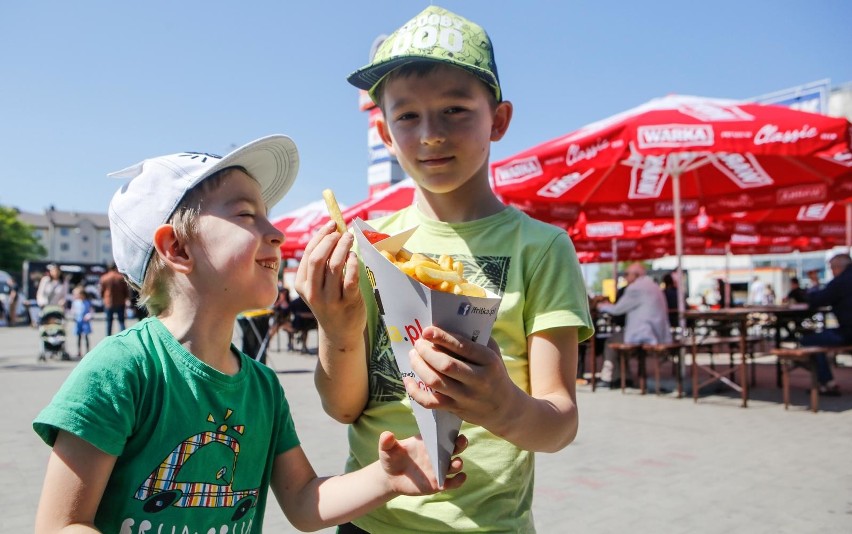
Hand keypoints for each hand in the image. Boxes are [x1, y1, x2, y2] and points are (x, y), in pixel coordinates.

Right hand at [294, 221, 365, 344]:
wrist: (339, 333)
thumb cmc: (330, 302)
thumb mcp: (317, 286)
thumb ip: (320, 264)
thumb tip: (332, 232)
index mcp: (302, 285)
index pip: (308, 254)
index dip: (320, 236)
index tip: (332, 225)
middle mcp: (313, 292)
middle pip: (317, 258)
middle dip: (330, 240)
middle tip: (342, 232)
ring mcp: (330, 299)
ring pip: (334, 266)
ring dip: (343, 248)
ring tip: (350, 239)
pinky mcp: (348, 303)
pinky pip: (350, 278)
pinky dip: (353, 263)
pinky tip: (355, 257)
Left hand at [379, 431, 466, 493]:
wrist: (391, 478)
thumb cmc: (391, 458)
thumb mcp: (387, 449)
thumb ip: (387, 442)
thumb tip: (387, 435)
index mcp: (428, 441)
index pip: (443, 433)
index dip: (451, 429)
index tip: (454, 427)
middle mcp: (437, 454)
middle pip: (455, 446)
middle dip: (461, 443)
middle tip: (461, 441)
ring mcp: (439, 468)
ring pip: (455, 464)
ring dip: (458, 463)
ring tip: (455, 463)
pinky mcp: (439, 483)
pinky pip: (453, 482)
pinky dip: (459, 480)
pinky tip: (459, 478)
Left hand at [404, 326, 514, 428]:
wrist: (504, 408)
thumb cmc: (494, 373)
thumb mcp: (493, 354)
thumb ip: (476, 339)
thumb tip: (450, 322)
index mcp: (489, 361)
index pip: (463, 347)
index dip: (442, 338)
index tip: (426, 331)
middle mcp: (478, 380)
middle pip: (445, 365)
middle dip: (426, 351)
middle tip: (418, 343)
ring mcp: (466, 397)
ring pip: (435, 382)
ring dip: (419, 366)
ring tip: (413, 356)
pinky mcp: (455, 409)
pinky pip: (430, 402)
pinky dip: (415, 392)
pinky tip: (408, 380)